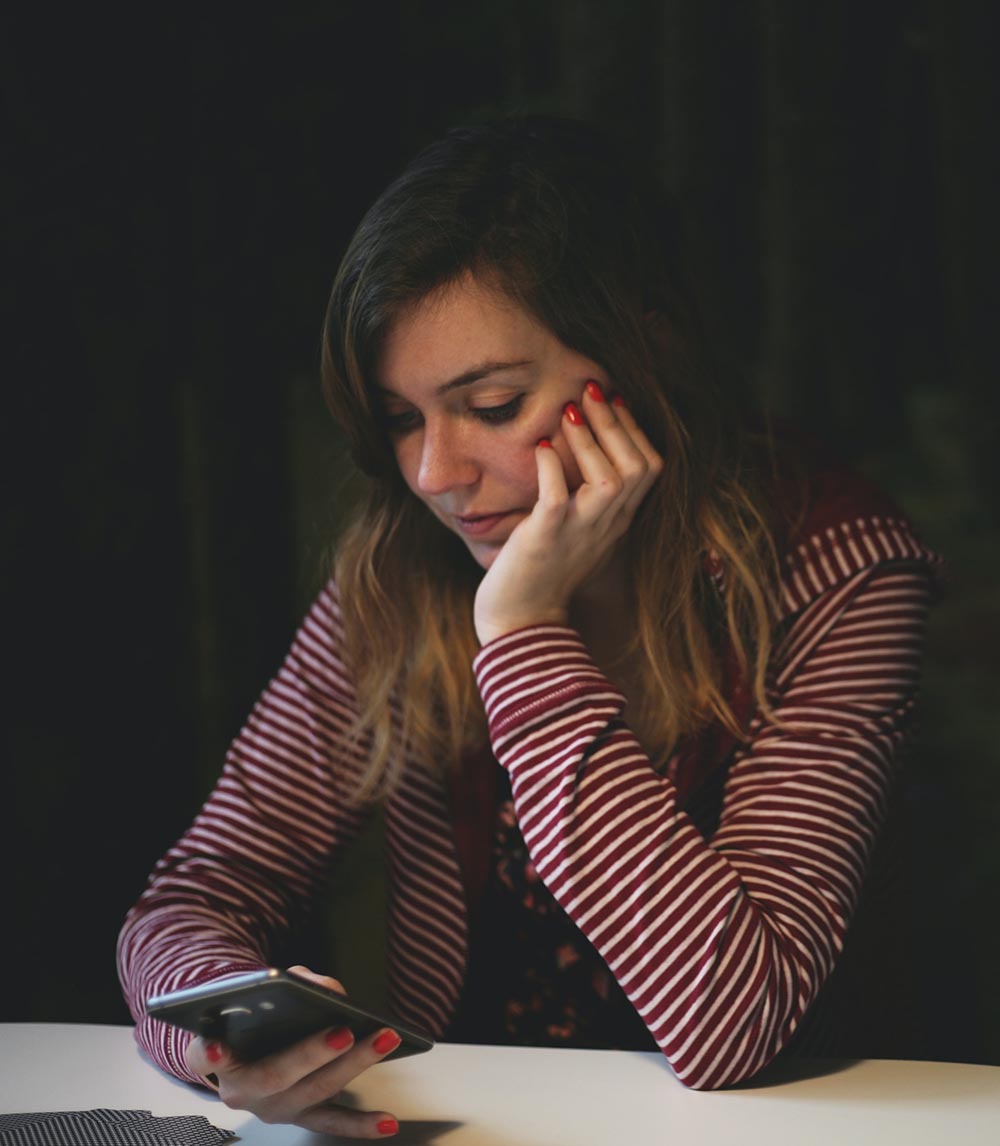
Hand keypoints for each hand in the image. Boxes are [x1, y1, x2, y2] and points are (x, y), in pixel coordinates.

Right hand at [184, 965, 400, 1138]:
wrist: (241, 1050)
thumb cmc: (248, 1013)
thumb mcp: (255, 992)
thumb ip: (287, 984)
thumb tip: (327, 990)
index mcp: (215, 1057)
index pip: (205, 1054)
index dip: (212, 1051)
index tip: (218, 1045)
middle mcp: (240, 1091)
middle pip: (276, 1074)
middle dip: (313, 1053)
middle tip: (344, 1031)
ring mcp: (273, 1108)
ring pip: (313, 1092)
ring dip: (353, 1066)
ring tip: (383, 1041)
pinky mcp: (300, 1116)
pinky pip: (332, 1122)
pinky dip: (361, 1124)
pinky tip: (388, 1123)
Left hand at [473, 381, 662, 644]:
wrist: (521, 623)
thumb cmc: (543, 573)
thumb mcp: (578, 531)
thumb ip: (587, 498)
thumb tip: (578, 447)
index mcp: (618, 522)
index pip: (650, 468)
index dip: (635, 430)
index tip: (614, 399)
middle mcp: (607, 526)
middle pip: (638, 466)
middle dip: (615, 421)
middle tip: (591, 388)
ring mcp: (579, 533)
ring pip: (610, 479)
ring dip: (589, 439)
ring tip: (566, 410)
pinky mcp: (546, 539)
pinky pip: (558, 499)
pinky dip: (553, 469)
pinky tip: (542, 448)